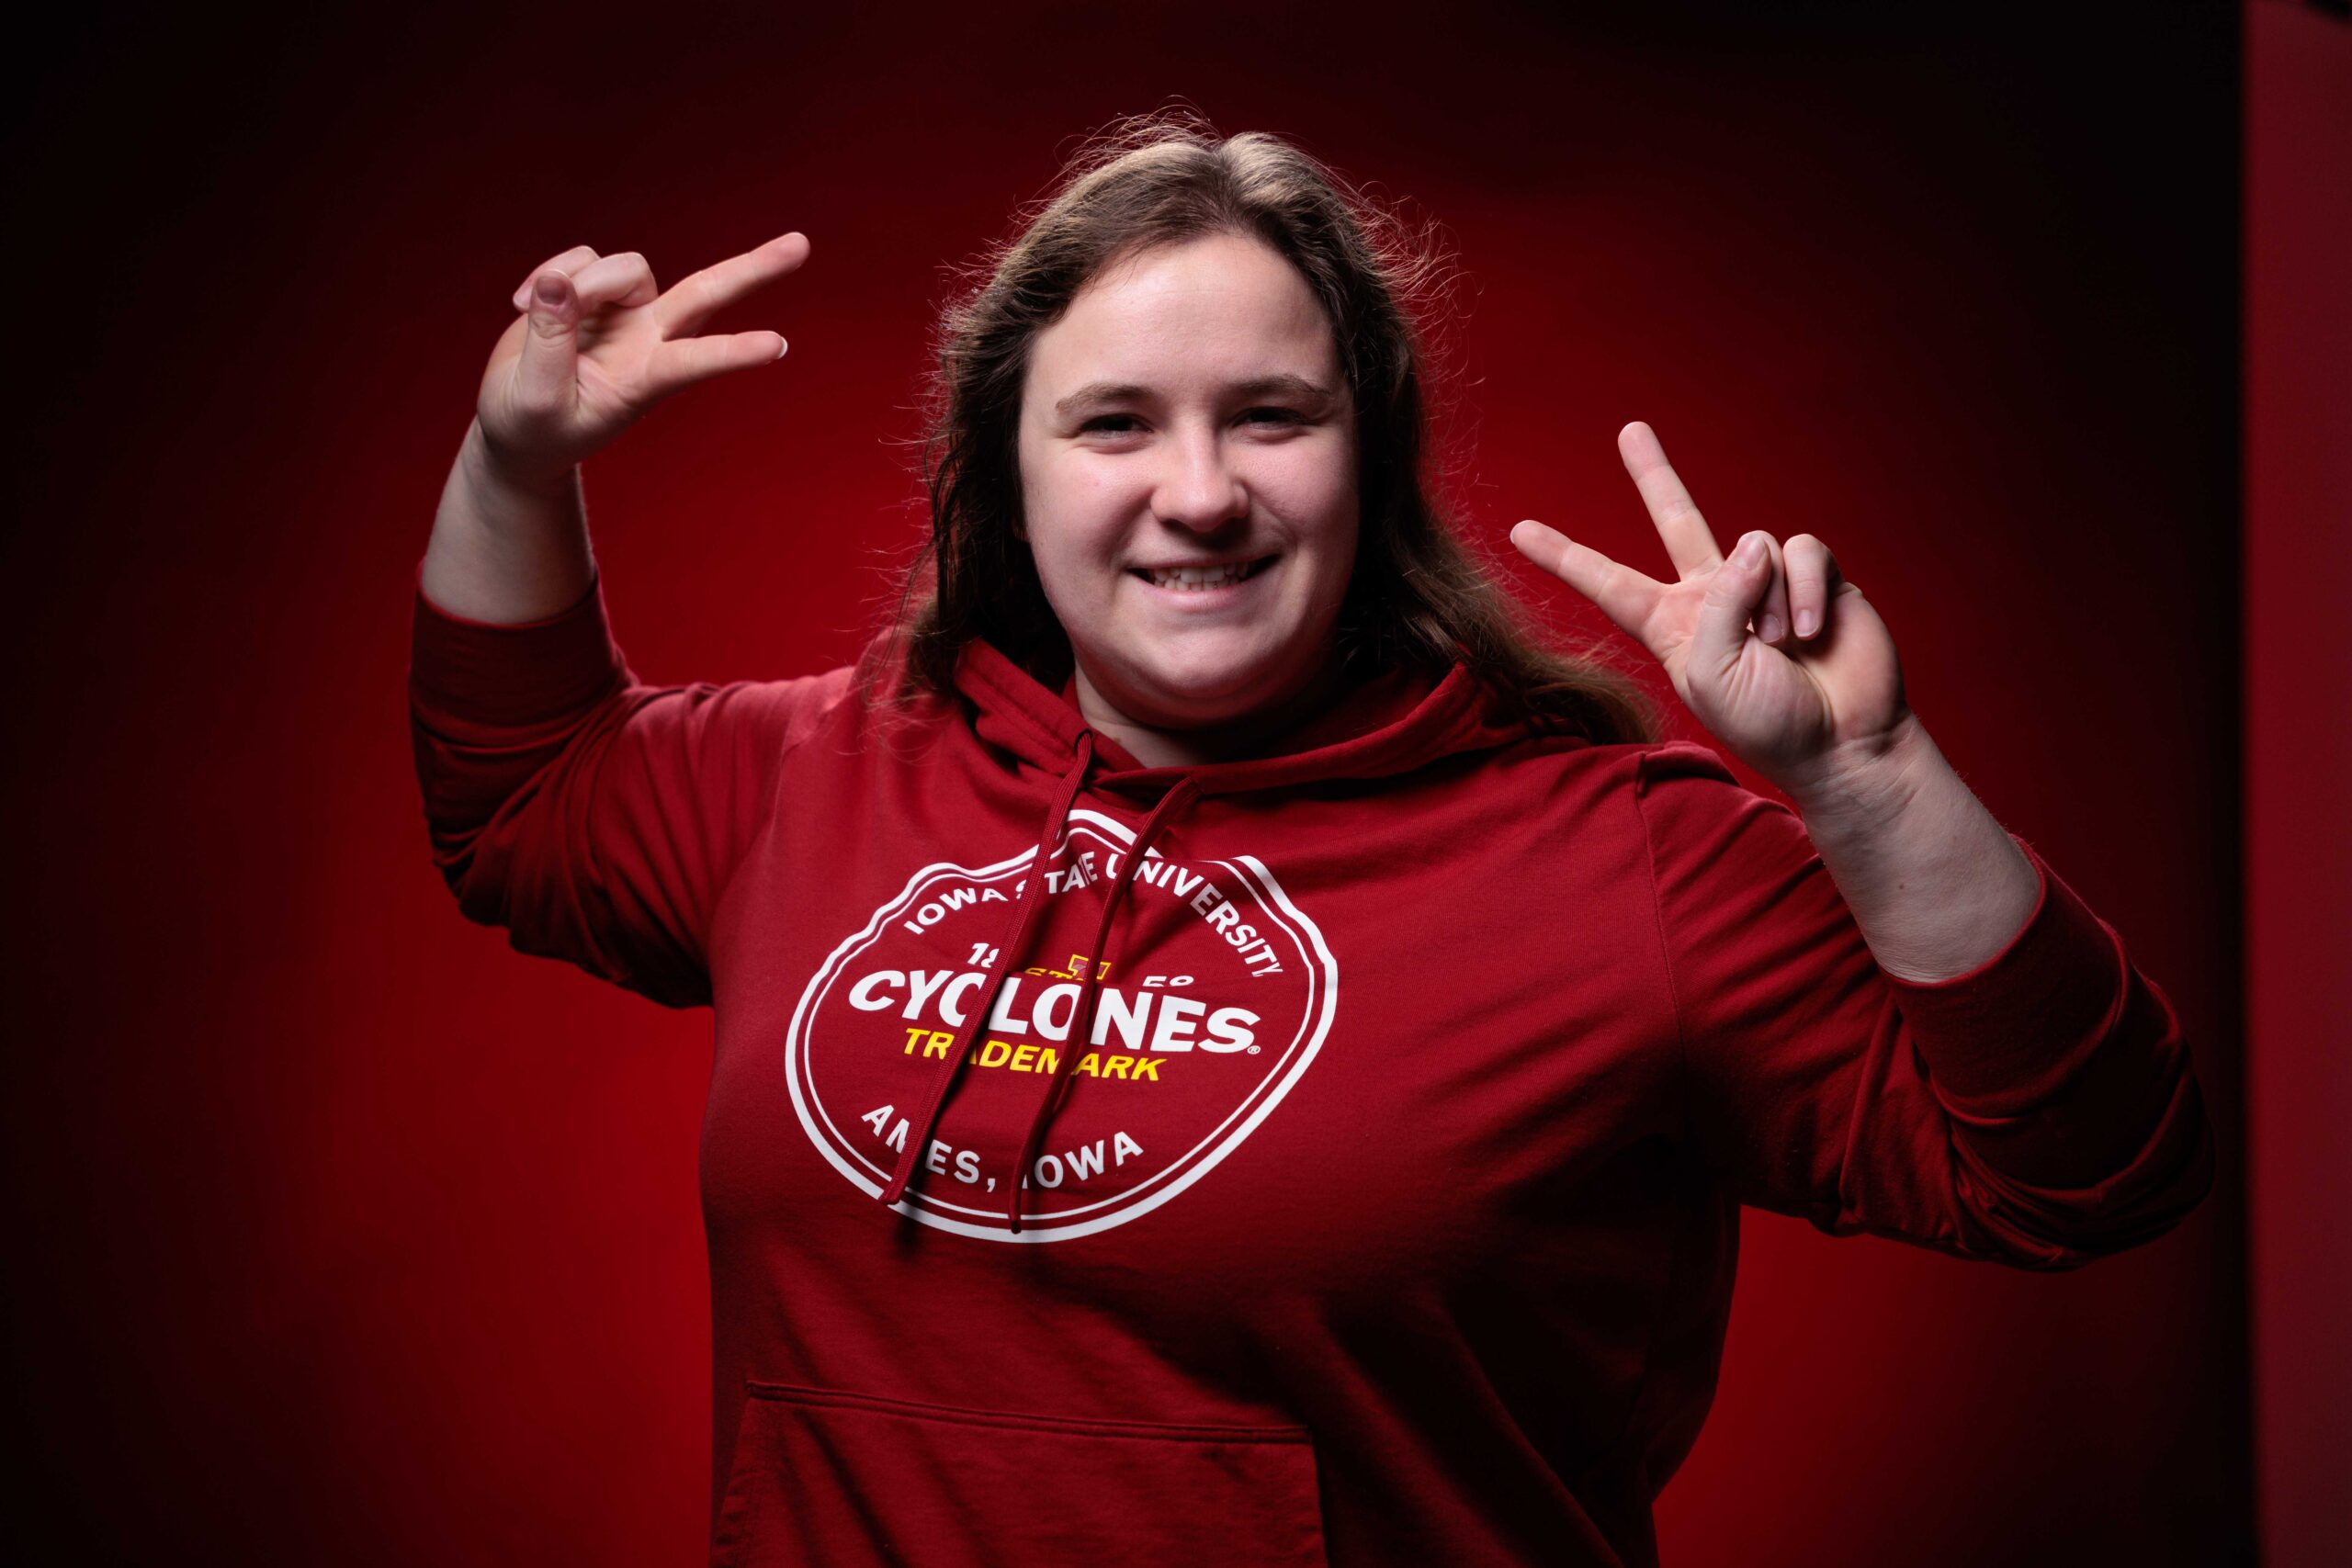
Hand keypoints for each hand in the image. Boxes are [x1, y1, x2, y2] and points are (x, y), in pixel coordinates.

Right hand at [472, 231, 809, 490]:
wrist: (515, 425)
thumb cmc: (533, 428)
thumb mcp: (535, 399)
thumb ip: (550, 343)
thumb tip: (559, 282)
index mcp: (646, 380)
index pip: (697, 362)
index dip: (735, 352)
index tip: (779, 346)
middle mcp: (648, 341)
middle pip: (707, 294)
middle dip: (755, 268)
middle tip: (802, 245)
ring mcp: (625, 313)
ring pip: (626, 267)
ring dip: (582, 282)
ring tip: (531, 311)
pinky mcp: (593, 292)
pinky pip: (580, 259)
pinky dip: (548, 274)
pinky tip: (522, 304)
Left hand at [1510, 422, 1910, 800]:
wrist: (1844, 743)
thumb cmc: (1769, 723)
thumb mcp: (1710, 674)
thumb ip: (1717, 605)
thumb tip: (1750, 548)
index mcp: (1672, 626)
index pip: (1608, 583)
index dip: (1564, 557)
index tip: (1518, 531)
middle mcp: (1714, 597)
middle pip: (1676, 519)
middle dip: (1654, 474)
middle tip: (1630, 430)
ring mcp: (1766, 583)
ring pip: (1751, 545)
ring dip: (1769, 600)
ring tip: (1785, 648)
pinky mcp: (1816, 577)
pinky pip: (1800, 550)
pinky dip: (1806, 589)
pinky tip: (1814, 631)